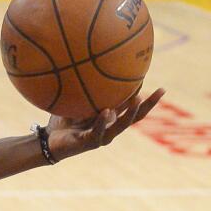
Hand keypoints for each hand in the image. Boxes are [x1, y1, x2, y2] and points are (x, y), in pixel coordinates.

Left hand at [46, 88, 164, 160]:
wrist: (48, 141)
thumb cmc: (63, 120)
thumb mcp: (76, 103)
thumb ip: (85, 92)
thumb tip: (88, 68)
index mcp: (110, 118)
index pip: (132, 107)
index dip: (146, 98)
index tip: (161, 87)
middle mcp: (110, 127)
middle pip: (135, 116)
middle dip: (149, 104)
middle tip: (162, 91)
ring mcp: (101, 136)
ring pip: (120, 125)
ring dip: (130, 112)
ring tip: (137, 99)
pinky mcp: (89, 142)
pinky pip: (98, 130)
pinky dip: (102, 121)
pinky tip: (106, 111)